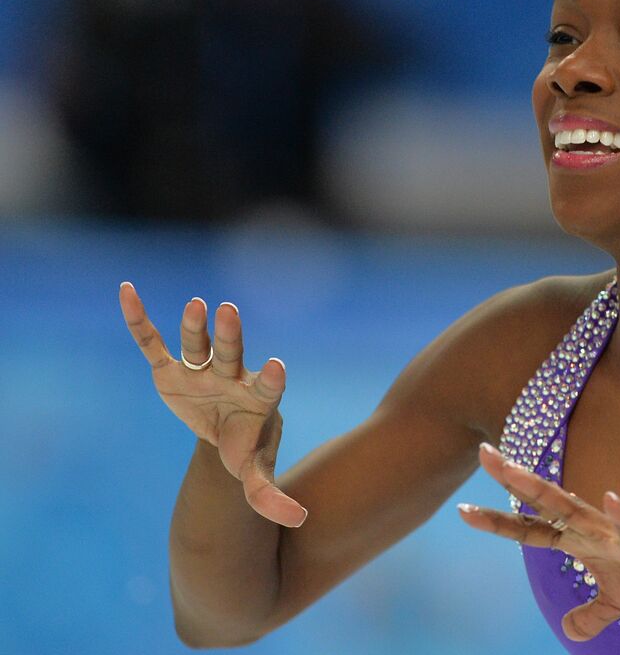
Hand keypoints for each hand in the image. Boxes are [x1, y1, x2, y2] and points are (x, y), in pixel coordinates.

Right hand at [119, 282, 306, 527]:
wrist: (226, 430)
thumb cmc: (247, 447)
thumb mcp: (256, 473)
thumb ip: (271, 495)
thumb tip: (301, 520)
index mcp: (258, 401)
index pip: (268, 388)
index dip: (271, 379)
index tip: (278, 367)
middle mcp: (232, 377)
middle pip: (232, 354)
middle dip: (231, 336)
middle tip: (230, 312)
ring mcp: (202, 369)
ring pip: (198, 344)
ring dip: (196, 327)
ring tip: (196, 305)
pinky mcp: (171, 368)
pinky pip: (152, 342)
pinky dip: (139, 319)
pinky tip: (126, 291)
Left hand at [458, 442, 619, 641]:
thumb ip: (591, 614)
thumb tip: (567, 631)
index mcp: (585, 541)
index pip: (534, 530)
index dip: (500, 523)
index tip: (463, 510)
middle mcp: (597, 529)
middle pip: (548, 504)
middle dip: (515, 482)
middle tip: (484, 453)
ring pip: (578, 510)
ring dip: (547, 493)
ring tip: (518, 474)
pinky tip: (610, 498)